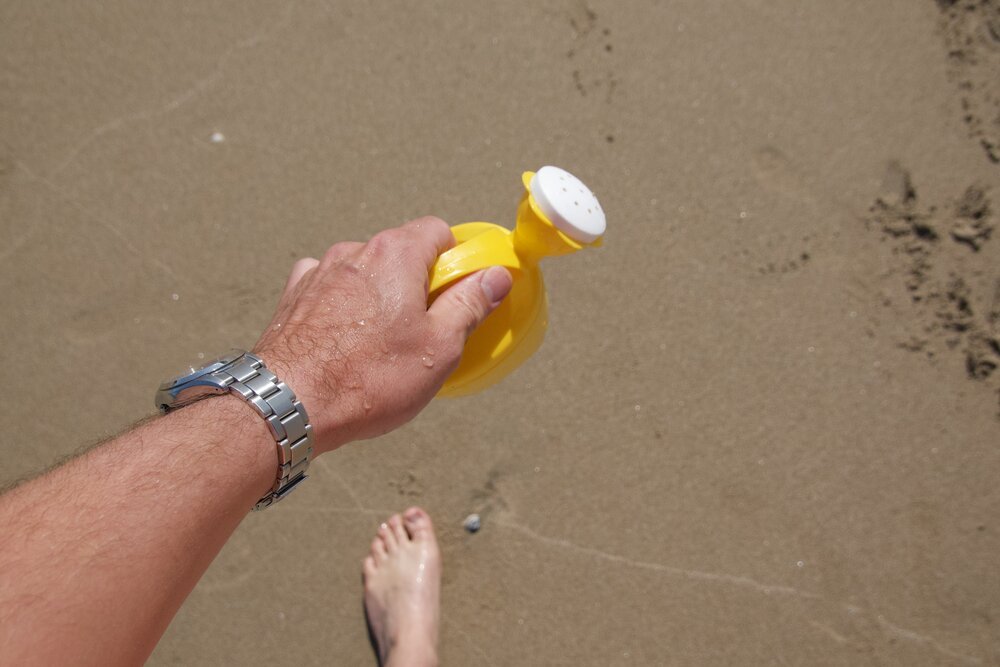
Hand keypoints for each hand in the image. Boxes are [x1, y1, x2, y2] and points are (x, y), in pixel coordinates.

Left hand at [253, 217, 512, 454]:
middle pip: (401, 252)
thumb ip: (469, 304)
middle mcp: (355, 251)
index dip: (456, 261)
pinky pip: (331, 289)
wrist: (288, 404)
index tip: (462, 294)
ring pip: (365, 272)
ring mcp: (320, 271)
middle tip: (426, 330)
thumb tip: (494, 277)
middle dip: (419, 283)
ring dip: (380, 296)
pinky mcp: (294, 296)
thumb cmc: (366, 378)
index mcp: (397, 254)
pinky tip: (346, 339)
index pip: (439, 232)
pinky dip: (344, 306)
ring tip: (381, 344)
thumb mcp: (439, 347)